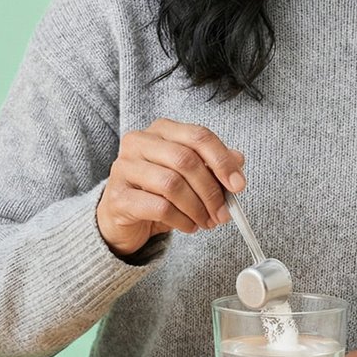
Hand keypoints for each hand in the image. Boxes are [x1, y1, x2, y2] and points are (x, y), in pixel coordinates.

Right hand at [96, 118, 245, 256]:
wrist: (122, 218)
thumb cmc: (156, 192)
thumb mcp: (189, 176)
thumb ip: (212, 165)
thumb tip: (238, 160)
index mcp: (160, 130)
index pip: (198, 135)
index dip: (222, 161)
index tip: (238, 185)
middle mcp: (139, 142)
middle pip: (186, 160)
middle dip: (211, 191)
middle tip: (223, 213)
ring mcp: (124, 168)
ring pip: (172, 184)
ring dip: (197, 208)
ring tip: (205, 221)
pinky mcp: (118, 196)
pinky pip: (159, 207)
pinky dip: (181, 220)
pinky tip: (188, 226)